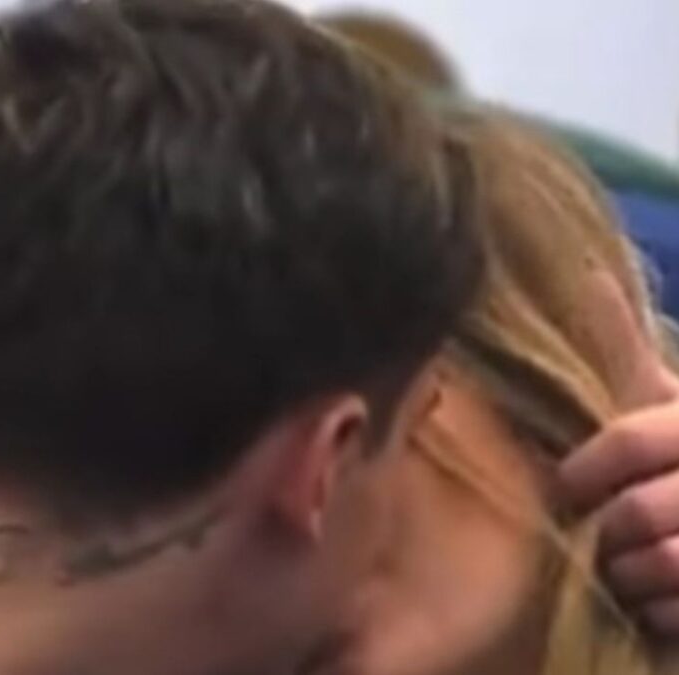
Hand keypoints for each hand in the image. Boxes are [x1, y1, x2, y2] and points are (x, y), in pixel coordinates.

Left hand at [559, 270, 678, 633]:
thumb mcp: (668, 402)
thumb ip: (625, 350)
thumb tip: (583, 274)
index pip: (627, 442)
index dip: (581, 473)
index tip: (565, 487)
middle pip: (634, 513)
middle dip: (605, 531)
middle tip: (600, 534)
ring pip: (656, 567)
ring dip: (627, 577)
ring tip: (627, 569)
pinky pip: (675, 617)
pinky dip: (656, 616)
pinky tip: (657, 603)